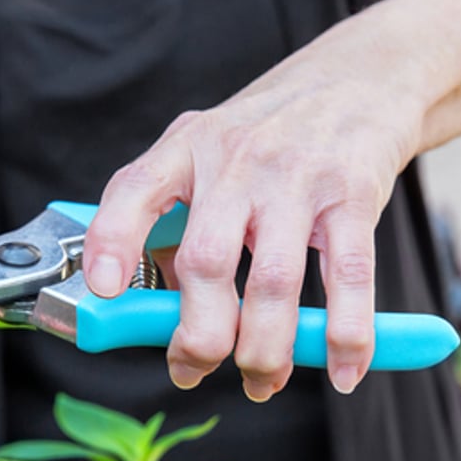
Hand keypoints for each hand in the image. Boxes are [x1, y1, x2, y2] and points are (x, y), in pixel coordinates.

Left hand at [83, 15, 420, 401]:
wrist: (356, 78)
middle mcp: (236, 161)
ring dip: (266, 349)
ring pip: (274, 281)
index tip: (103, 291)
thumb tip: (158, 314)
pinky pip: (347, 277)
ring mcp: (297, 178)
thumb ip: (177, 217)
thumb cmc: (268, 133)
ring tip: (262, 382)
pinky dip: (346, 334)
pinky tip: (343, 369)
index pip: (134, 190)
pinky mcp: (352, 195)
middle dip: (200, 336)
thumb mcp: (207, 152)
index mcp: (187, 148)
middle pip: (207, 261)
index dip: (113, 242)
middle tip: (194, 370)